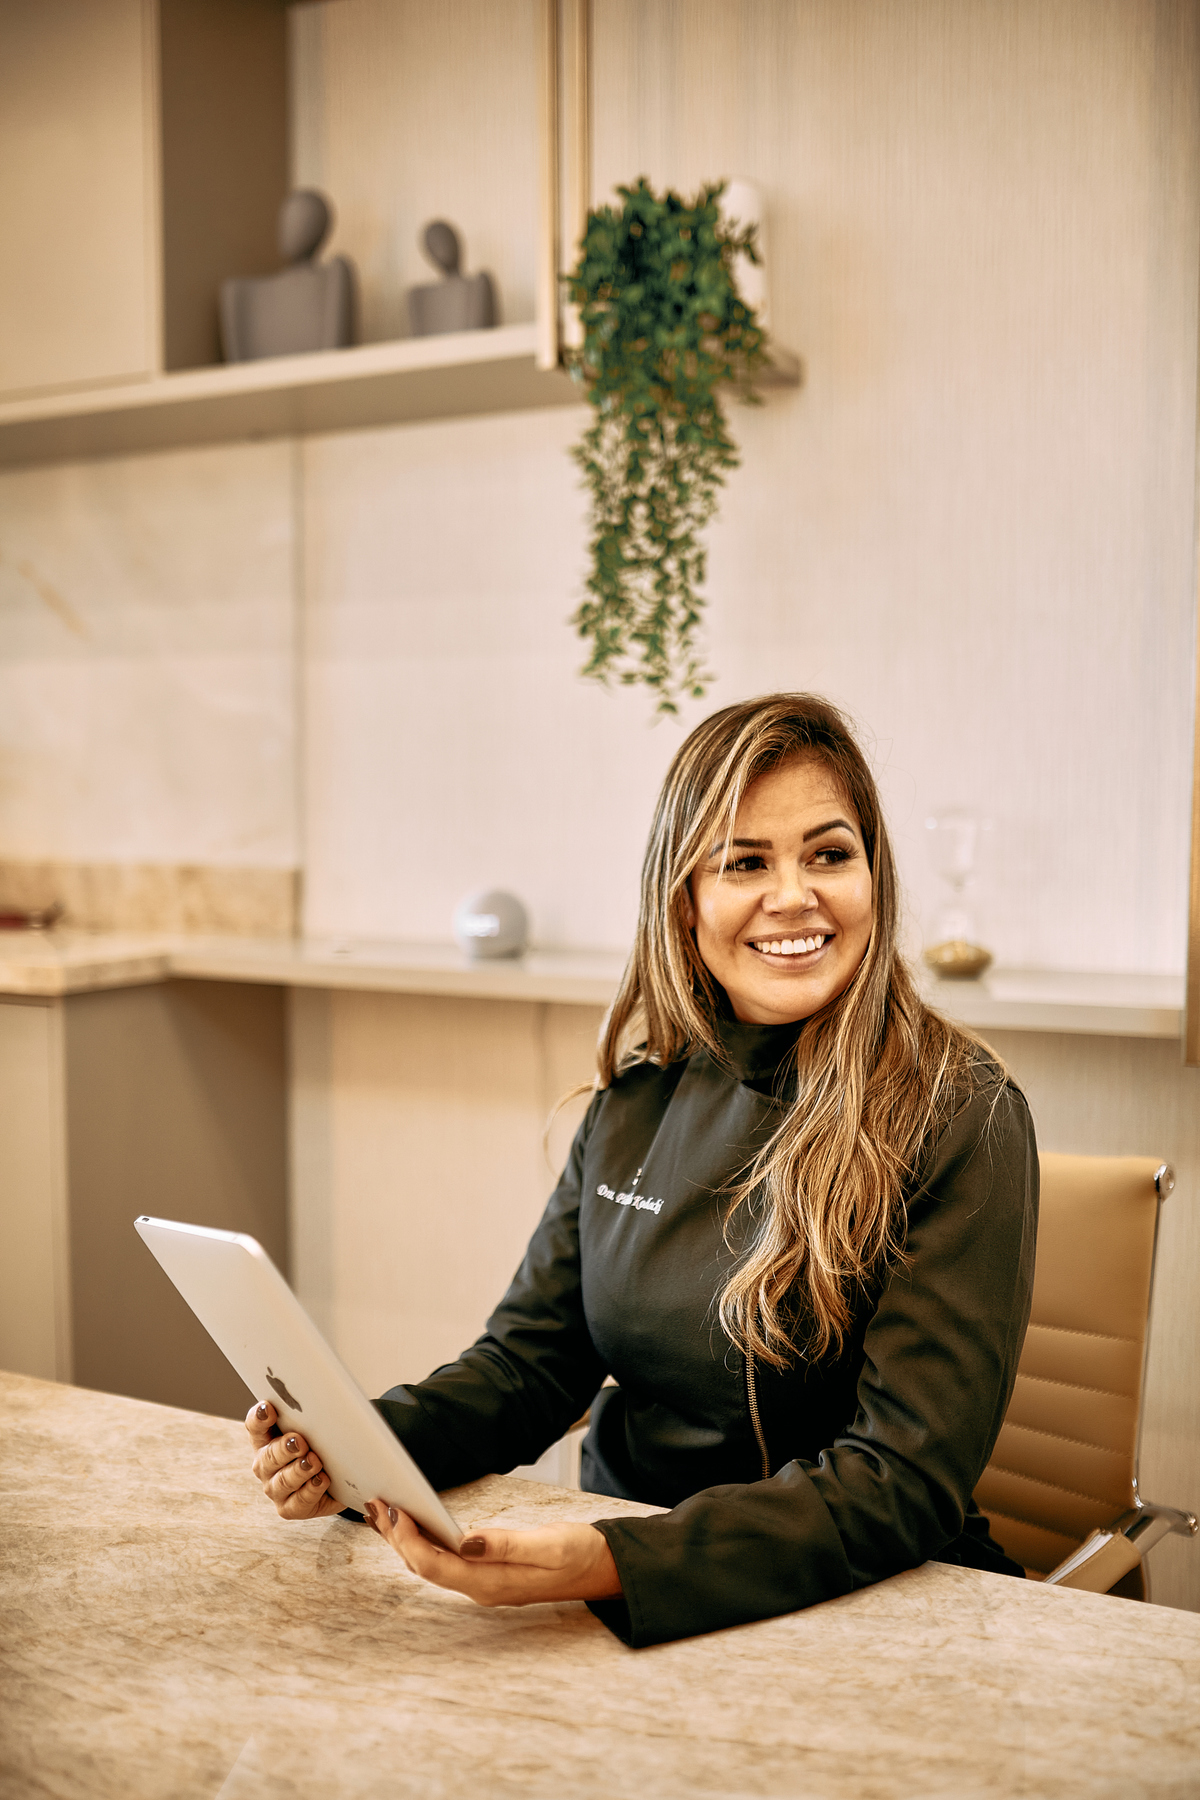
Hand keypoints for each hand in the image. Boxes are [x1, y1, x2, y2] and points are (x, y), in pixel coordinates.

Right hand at [244, 1399, 341, 1519]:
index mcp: (266, 1440)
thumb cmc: (321, 1447)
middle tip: (299, 1441)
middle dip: (284, 1449)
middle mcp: (266, 1465)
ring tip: (314, 1461)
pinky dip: (311, 1490)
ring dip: (299, 1471)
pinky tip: (322, 1480)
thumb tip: (324, 1401)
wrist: (337, 1480)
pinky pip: (298, 1502)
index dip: (259, 1418)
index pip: (255, 1426)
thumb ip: (310, 1417)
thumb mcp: (315, 1429)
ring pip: (282, 1481)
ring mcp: (275, 1489)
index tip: (268, 1408)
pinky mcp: (289, 1508)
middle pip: (268, 1456)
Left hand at [364, 1501, 622, 1607]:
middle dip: (396, 1538)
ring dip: (405, 1540)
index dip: (409, 1540)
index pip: (435, 1565)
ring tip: (382, 1512)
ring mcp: (483, 1582)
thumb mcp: (549, 1544)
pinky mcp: (488, 1573)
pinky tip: (416, 1527)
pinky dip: (423, 1542)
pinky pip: (444, 1561)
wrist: (604, 1568)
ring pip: (431, 1565)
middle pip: (424, 1567)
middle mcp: (480, 1587)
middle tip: (375, 1503)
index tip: (395, 1510)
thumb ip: (507, 1545)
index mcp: (491, 1582)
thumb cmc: (579, 1553)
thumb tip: (465, 1542)